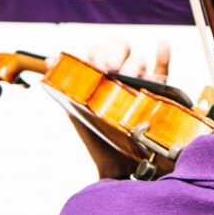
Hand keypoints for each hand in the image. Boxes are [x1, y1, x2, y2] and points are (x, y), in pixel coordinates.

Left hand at [48, 42, 171, 178]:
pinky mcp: (157, 94)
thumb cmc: (98, 142)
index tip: (96, 65)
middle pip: (120, 50)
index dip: (96, 53)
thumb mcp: (75, 112)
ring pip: (139, 61)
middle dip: (114, 53)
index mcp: (100, 79)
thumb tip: (51, 60)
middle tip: (110, 68)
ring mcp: (139, 84)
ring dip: (133, 63)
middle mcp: (120, 78)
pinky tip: (162, 47)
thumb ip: (66, 84)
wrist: (118, 168)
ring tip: (128, 77)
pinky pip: (162, 72)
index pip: (98, 52)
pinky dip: (163, 58)